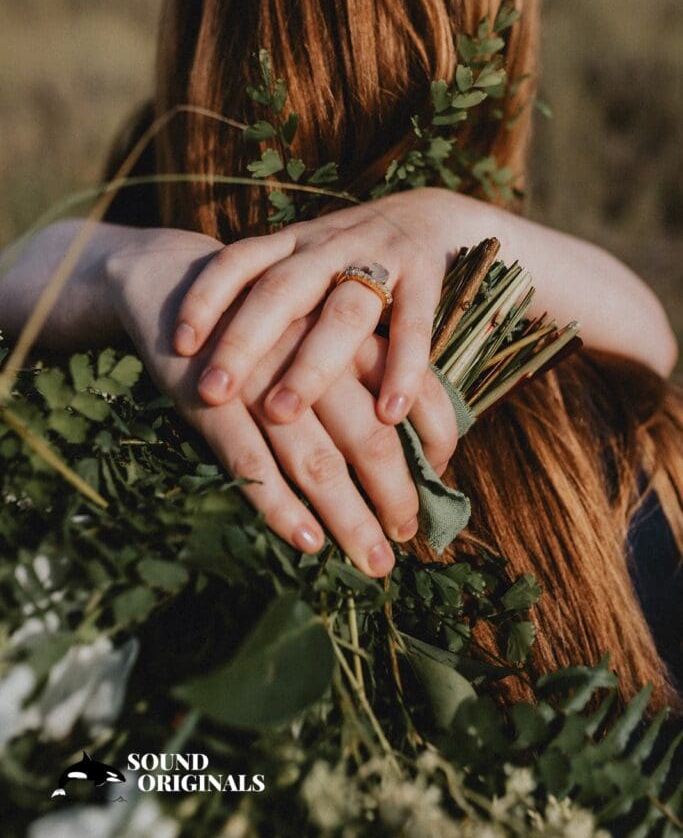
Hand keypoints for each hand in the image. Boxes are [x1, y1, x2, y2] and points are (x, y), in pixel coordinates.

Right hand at [106, 227, 457, 576]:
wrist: (173, 277)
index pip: (413, 389)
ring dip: (347, 515)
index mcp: (349, 330)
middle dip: (394, 494)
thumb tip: (411, 433)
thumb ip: (363, 364)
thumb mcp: (318, 323)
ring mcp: (260, 378)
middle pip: (370, 435)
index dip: (435, 441)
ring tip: (371, 560)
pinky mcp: (209, 399)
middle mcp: (313, 352)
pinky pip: (251, 462)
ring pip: (316, 458)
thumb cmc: (261, 313)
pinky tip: (308, 540)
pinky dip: (280, 505)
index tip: (440, 483)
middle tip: (406, 538)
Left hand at [173, 188, 459, 427]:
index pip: (239, 261)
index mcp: (294, 243)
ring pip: (342, 312)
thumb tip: (208, 366)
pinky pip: (413, 324)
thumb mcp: (307, 263)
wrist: (434, 215)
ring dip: (310, 365)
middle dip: (243, 342)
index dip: (205, 297)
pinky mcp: (427, 277)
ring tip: (281, 413)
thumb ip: (270, 301)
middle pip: (281, 290)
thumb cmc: (354, 258)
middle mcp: (330, 246)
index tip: (179, 345)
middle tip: (211, 394)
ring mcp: (380, 257)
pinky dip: (403, 369)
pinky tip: (388, 414)